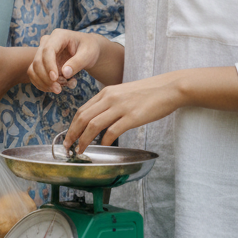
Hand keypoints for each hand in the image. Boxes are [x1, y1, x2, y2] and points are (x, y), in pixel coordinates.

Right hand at [28, 29, 102, 92]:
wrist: (87, 50)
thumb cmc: (89, 49)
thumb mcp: (89, 54)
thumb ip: (78, 62)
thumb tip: (65, 73)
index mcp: (59, 36)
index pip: (48, 50)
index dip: (49, 65)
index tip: (55, 79)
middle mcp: (47, 42)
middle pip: (38, 61)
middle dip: (46, 78)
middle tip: (59, 89)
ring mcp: (42, 52)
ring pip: (33, 70)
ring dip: (44, 83)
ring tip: (60, 88)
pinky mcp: (41, 63)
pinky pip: (35, 75)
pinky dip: (43, 85)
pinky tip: (57, 87)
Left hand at [62, 73, 187, 153]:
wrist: (169, 87)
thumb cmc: (148, 92)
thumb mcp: (122, 93)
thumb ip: (109, 104)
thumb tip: (98, 121)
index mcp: (106, 92)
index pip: (82, 110)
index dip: (72, 125)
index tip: (68, 137)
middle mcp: (110, 98)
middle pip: (83, 118)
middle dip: (72, 134)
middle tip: (68, 147)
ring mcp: (121, 107)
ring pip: (93, 125)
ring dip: (84, 140)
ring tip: (81, 150)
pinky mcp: (132, 116)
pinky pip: (112, 131)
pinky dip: (104, 140)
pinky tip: (103, 146)